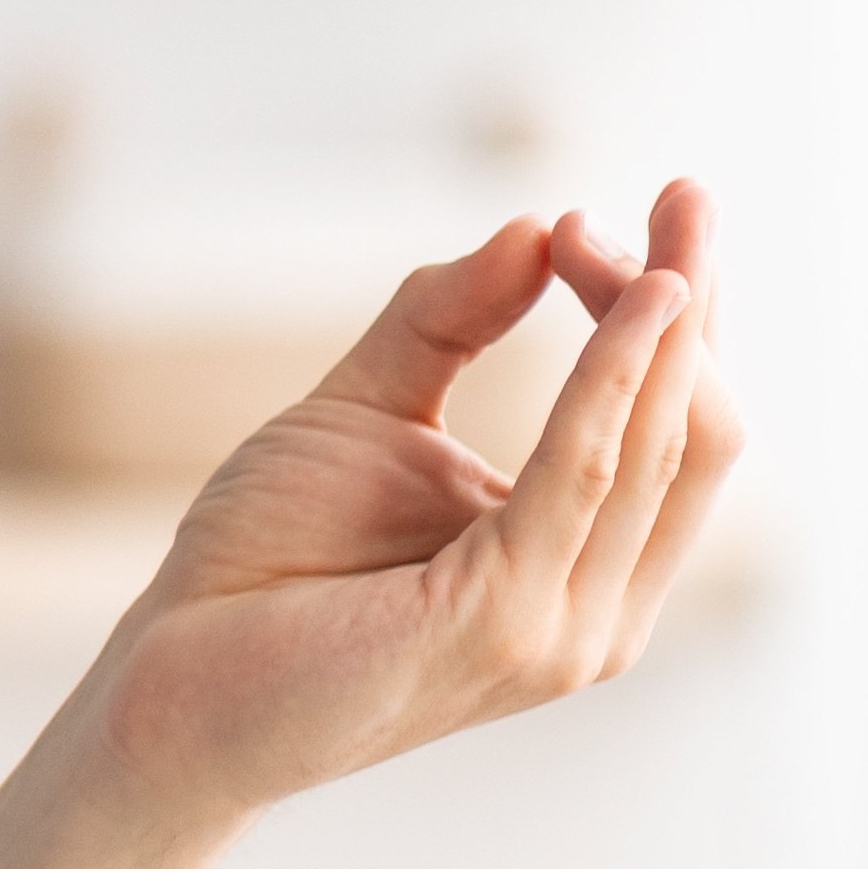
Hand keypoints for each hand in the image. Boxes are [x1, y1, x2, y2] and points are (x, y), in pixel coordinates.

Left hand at [84, 181, 749, 831]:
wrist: (169, 678)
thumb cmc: (262, 562)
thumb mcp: (365, 411)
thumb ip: (447, 322)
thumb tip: (533, 225)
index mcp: (582, 564)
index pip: (677, 426)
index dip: (681, 314)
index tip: (658, 204)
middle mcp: (599, 605)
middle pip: (698, 431)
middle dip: (692, 302)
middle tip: (683, 190)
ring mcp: (566, 626)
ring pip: (662, 446)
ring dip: (652, 322)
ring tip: (623, 225)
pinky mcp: (510, 622)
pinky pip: (584, 473)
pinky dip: (610, 375)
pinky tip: (622, 294)